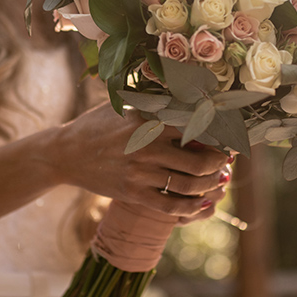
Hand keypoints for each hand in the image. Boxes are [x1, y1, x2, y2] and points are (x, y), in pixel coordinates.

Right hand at [51, 102, 230, 217]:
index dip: (221, 135)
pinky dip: (190, 207)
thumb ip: (155, 102)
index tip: (231, 137)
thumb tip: (189, 89)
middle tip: (227, 162)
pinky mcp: (133, 193)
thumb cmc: (98, 125)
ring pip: (189, 185)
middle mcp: (148, 147)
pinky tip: (200, 203)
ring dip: (210, 185)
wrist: (66, 153)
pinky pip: (170, 206)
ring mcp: (140, 173)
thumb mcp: (125, 106)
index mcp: (149, 121)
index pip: (198, 127)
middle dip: (221, 163)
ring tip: (216, 181)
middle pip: (201, 161)